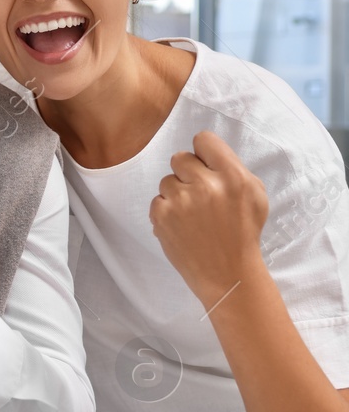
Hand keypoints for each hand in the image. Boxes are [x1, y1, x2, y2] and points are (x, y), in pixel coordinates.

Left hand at [150, 131, 268, 305]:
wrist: (227, 271)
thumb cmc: (242, 231)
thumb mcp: (254, 194)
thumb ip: (231, 168)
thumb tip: (206, 153)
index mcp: (233, 176)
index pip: (204, 140)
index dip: (204, 152)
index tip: (206, 164)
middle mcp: (206, 185)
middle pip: (179, 157)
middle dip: (188, 172)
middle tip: (200, 192)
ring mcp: (181, 201)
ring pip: (167, 180)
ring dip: (177, 193)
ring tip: (193, 213)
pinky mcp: (162, 216)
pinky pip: (157, 200)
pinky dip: (167, 211)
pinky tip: (183, 225)